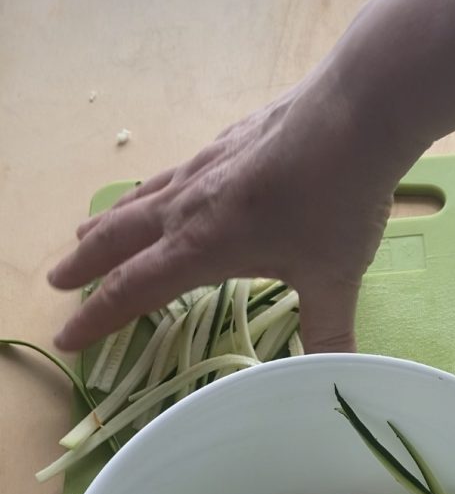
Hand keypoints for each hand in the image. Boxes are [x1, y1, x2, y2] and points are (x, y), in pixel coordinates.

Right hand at [48, 75, 395, 353]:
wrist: (358, 111)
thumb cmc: (339, 201)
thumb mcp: (334, 278)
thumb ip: (329, 333)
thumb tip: (340, 383)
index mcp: (202, 246)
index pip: (132, 289)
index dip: (98, 317)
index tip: (68, 337)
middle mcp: (190, 206)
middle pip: (120, 238)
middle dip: (86, 264)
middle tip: (58, 279)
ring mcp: (205, 167)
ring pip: (141, 200)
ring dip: (109, 222)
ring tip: (86, 232)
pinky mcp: (227, 141)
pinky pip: (171, 174)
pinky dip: (150, 192)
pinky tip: (162, 190)